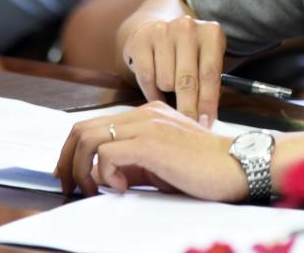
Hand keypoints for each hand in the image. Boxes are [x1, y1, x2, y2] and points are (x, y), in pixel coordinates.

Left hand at [53, 101, 245, 200]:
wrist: (237, 165)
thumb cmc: (204, 169)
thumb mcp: (160, 164)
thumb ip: (132, 164)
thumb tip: (102, 177)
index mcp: (146, 116)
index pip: (94, 124)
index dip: (73, 152)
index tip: (71, 176)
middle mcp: (143, 114)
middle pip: (82, 128)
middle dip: (67, 161)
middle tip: (70, 186)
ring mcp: (147, 125)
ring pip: (88, 138)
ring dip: (82, 168)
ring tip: (93, 189)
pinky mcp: (151, 143)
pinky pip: (108, 153)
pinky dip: (106, 174)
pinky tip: (121, 187)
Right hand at [123, 16, 225, 124]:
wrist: (160, 29)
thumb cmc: (190, 52)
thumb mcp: (207, 60)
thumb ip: (210, 85)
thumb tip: (206, 120)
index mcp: (210, 33)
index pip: (210, 73)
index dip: (208, 102)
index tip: (206, 124)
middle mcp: (187, 28)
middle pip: (187, 80)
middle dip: (188, 108)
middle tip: (188, 126)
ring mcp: (163, 32)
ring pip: (166, 81)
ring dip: (169, 93)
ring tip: (172, 89)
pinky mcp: (141, 40)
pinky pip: (146, 78)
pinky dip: (152, 93)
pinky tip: (158, 95)